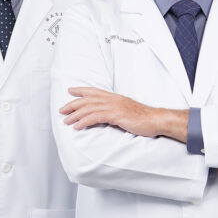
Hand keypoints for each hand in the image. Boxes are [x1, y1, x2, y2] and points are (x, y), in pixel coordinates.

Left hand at [60, 87, 186, 140]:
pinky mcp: (116, 115)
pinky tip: (78, 126)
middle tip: (62, 110)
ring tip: (66, 121)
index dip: (81, 90)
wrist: (155, 119)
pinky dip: (84, 122)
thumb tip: (108, 115)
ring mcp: (114, 107)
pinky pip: (95, 117)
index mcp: (115, 97)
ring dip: (75, 115)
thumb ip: (116, 110)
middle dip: (73, 104)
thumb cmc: (143, 117)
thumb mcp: (128, 110)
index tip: (70, 91)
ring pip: (89, 108)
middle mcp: (112, 99)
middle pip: (87, 100)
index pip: (94, 91)